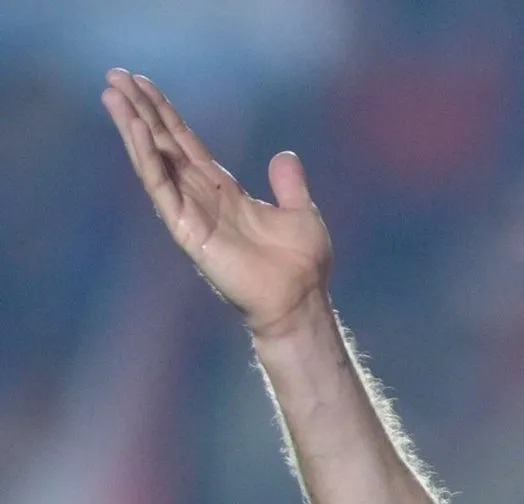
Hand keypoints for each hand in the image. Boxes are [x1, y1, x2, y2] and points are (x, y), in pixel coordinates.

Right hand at [101, 69, 333, 335]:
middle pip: (162, 143)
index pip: (185, 142)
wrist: (300, 299)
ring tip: (113, 94)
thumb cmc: (302, 264)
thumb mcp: (300, 212)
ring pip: (153, 161)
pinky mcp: (187, 229)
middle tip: (115, 75)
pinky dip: (147, 159)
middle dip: (139, 110)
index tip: (142, 84)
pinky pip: (161, 188)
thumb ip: (289, 184)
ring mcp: (190, 211)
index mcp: (223, 189)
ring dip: (132, 127)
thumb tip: (285, 155)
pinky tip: (135, 131)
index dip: (165, 113)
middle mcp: (201, 196)